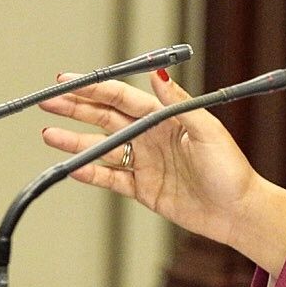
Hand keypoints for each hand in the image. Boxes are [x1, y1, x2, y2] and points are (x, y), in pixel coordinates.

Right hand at [38, 69, 285, 273]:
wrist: (238, 212)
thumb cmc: (230, 169)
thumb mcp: (207, 130)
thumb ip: (179, 103)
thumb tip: (158, 75)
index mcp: (167, 119)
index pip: (123, 98)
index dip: (95, 88)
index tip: (67, 81)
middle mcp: (152, 137)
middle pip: (106, 118)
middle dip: (76, 108)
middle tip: (47, 100)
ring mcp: (145, 163)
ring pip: (103, 147)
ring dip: (75, 140)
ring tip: (49, 133)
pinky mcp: (143, 189)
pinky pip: (110, 178)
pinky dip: (90, 172)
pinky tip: (71, 166)